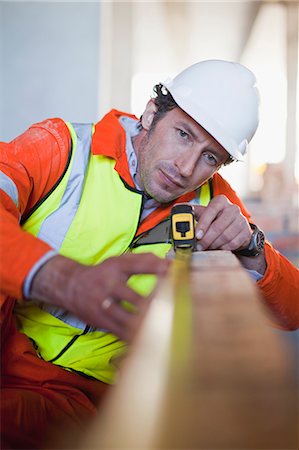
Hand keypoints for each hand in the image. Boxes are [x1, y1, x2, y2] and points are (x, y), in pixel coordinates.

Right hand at [30, 253, 169, 341]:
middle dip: (156, 304)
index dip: (156, 268)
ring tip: (166, 324)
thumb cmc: (102, 273)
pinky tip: (151, 336)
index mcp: (115, 268)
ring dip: (148, 322)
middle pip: (136, 298)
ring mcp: (104, 306)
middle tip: (175, 306)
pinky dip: (137, 335)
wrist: (70, 286)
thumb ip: (144, 260)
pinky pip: (122, 332)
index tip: (173, 271)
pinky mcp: (102, 321)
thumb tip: (170, 263)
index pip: (137, 266)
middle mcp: (108, 286)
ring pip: (129, 319)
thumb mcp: (119, 261)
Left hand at [193, 195, 251, 251]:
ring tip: (206, 248)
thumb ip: (192, 212)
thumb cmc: (216, 219)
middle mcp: (232, 208)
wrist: (235, 226)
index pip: (211, 210)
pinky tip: (217, 248)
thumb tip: (178, 208)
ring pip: (225, 236)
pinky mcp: (246, 232)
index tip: (196, 235)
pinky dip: (223, 248)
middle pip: (218, 226)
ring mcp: (241, 220)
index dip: (203, 224)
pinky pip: (233, 243)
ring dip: (214, 245)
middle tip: (198, 247)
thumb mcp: (205, 213)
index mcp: (220, 201)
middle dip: (206, 239)